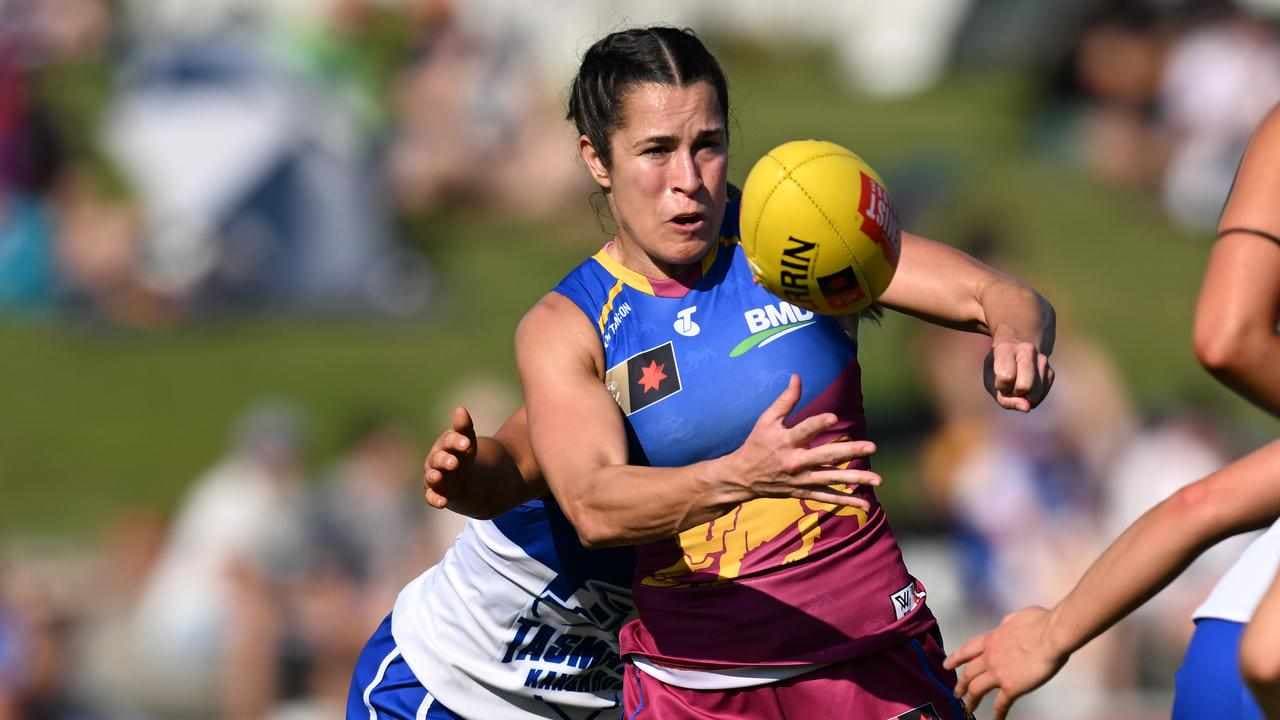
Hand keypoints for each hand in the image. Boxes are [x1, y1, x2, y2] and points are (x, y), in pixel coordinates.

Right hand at [423, 406, 479, 511]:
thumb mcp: (468, 442)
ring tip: (438, 477)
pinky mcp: (435, 492)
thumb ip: (464, 428)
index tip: (467, 444)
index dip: (457, 441)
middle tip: (454, 463)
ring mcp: (434, 476)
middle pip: (438, 459)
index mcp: (445, 445)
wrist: (464, 478)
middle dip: (445, 460)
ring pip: (432, 476)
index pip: (449, 440)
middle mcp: (436, 460)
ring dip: (434, 476)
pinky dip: (434, 499)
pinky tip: (442, 502)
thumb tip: (460, 409)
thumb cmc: (463, 456)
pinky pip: (431, 496)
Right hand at [728, 374, 879, 509]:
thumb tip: (798, 376)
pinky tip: (866, 504)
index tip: (833, 417)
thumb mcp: (766, 420)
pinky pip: (827, 498)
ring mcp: (801, 480)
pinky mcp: (803, 492)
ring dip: (855, 479)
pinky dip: (846, 501)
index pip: (803, 431)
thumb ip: (785, 400)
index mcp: (785, 441)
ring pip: (832, 480)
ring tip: (878, 479)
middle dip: (849, 451)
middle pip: (825, 456)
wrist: (743, 477)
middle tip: (871, 446)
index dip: (818, 424)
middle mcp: (795, 462)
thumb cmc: (757, 444)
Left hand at [944, 606, 1067, 718]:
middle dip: (961, 684)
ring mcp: (998, 673)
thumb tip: (1005, 626)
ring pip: (977, 689)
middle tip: (956, 692)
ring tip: (967, 708)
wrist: (1051, 635)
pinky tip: (996, 719)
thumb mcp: (1014, 618)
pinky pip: (1001, 703)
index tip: (946, 665)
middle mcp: (989, 657)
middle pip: (968, 673)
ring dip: (970, 700)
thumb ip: (1006, 625)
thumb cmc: (1038, 623)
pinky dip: (998, 713)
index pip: (967, 650)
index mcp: (990, 639)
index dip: (955, 658)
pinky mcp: (1012, 687)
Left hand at [984, 328, 1053, 412]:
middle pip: (1024, 386)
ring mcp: (1043, 360)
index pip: (1006, 377)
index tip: (998, 379)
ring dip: (1024, 397)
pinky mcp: (1051, 372)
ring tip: (1017, 384)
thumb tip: (1027, 408)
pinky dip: (1031, 397)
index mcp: (1006, 348)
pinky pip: (1041, 396)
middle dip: (1014, 393)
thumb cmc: (997, 369)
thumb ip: (1004, 399)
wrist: (1013, 350)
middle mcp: (1027, 350)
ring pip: (1035, 394)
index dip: (1000, 386)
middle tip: (1009, 384)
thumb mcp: (991, 382)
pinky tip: (1026, 386)